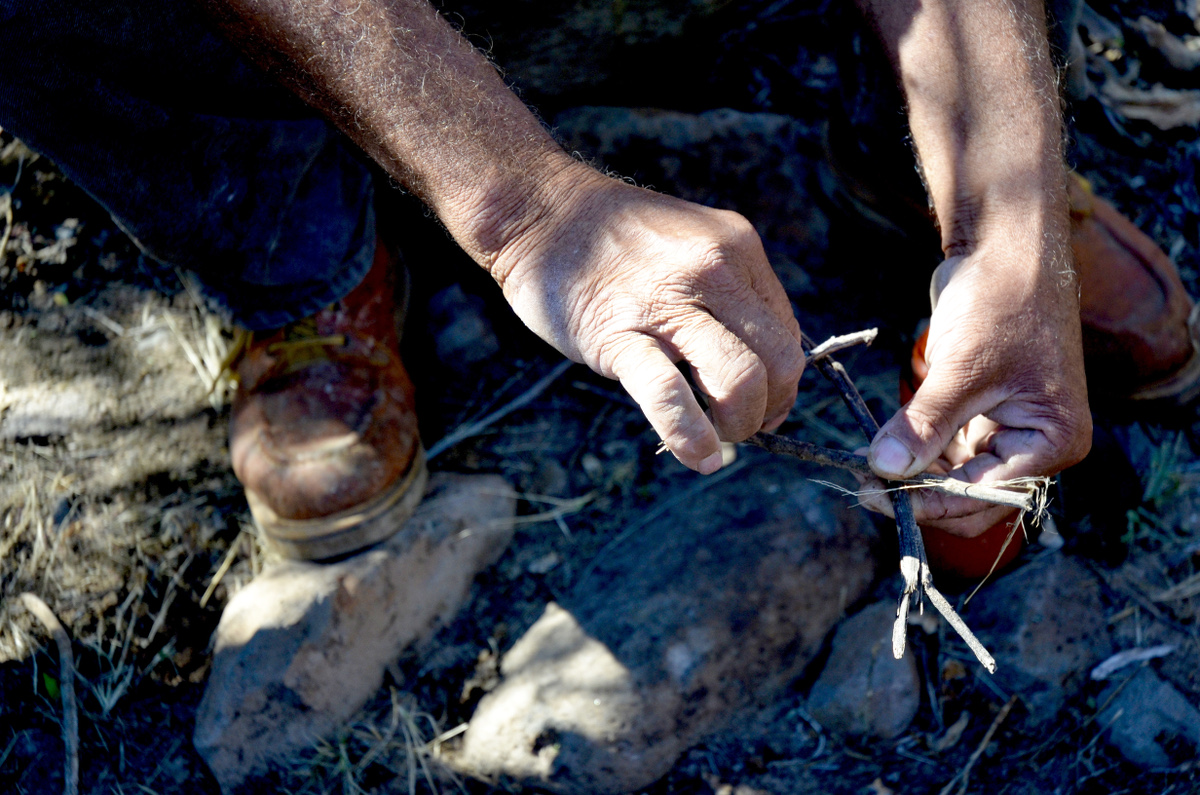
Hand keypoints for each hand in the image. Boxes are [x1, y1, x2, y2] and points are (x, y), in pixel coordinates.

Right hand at [489, 165, 805, 473]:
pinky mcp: (620, 334)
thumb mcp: (691, 243)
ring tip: (717, 437)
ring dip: (739, 426)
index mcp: (737, 248)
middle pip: (779, 361)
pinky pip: (669, 396)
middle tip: (741, 425)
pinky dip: (691, 437)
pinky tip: (698, 457)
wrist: (541, 212)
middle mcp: (714, 270)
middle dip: (768, 409)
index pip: (786, 332)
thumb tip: (753, 366)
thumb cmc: (613, 238)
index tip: (761, 403)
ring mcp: (668, 303)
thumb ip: (726, 291)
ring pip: (740, 381)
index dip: (780, 381)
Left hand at [860, 246, 1092, 535]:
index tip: (875, 495)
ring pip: (954, 473)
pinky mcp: (983, 410)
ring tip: (865, 465)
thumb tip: (885, 470)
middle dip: (920, 491)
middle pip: (971, 494)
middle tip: (864, 485)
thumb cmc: (1001, 301)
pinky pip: (948, 446)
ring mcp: (1010, 428)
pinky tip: (881, 444)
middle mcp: (1039, 444)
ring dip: (913, 471)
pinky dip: (917, 447)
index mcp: (1054, 441)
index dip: (928, 502)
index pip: (984, 496)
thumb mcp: (961, 369)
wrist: (1006, 246)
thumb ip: (924, 425)